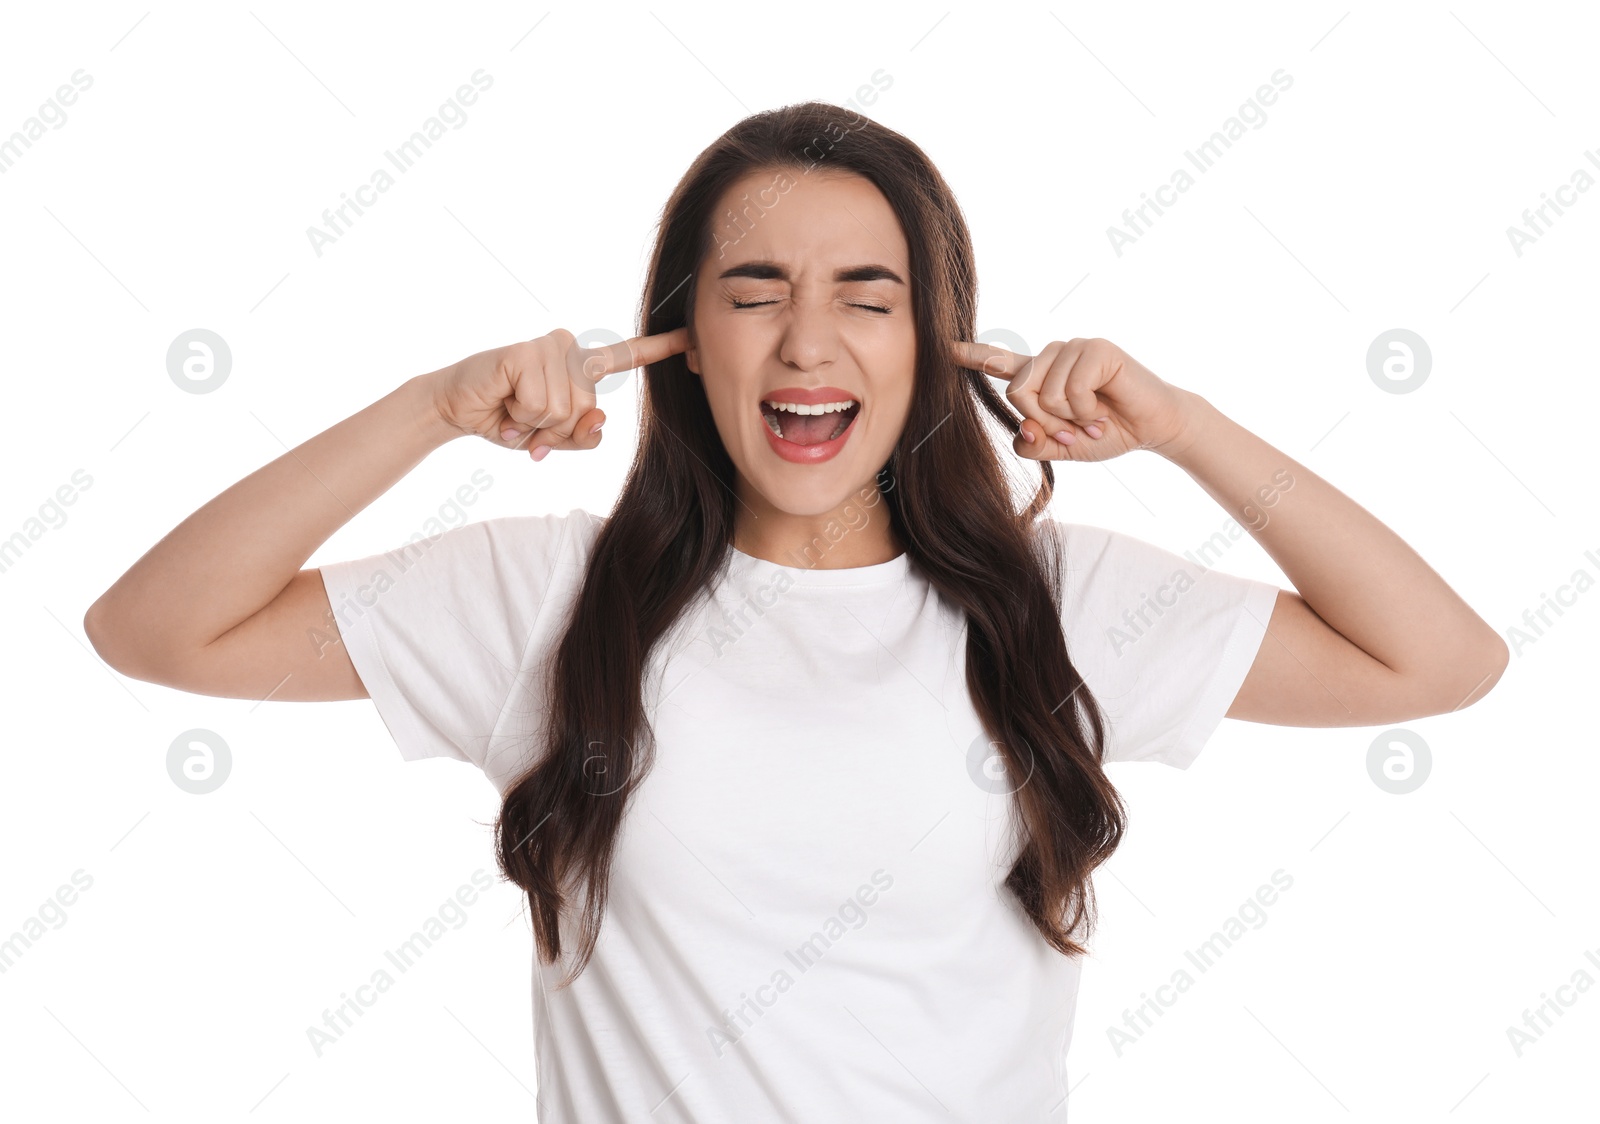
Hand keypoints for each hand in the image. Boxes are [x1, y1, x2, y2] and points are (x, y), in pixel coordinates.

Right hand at [429, 327, 688, 457]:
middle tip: (524, 419)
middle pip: (587, 410)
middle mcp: (569, 349)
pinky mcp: (526, 353)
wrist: (459, 410)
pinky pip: (541, 403)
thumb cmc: (508, 420)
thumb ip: (582, 435)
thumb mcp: (552, 438)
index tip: (690, 337)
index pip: (626, 357)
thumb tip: (601, 419)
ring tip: (513, 410)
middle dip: (554, 430)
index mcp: (581, 367)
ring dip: (534, 423)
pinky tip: (504, 401)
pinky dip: (520, 415)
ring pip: (565, 409)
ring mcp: (549, 347)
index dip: (659, 348)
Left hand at [953, 337, 1194, 461]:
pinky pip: (1071, 389)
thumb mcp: (1063, 447)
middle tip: (1076, 428)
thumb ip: (1035, 442)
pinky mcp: (1095, 348)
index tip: (945, 348)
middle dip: (1046, 422)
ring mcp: (1073, 348)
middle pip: (1017, 392)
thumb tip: (1021, 430)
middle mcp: (1052, 357)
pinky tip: (1104, 407)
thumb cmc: (1109, 432)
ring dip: (1070, 418)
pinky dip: (1087, 410)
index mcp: (1041, 376)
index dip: (973, 356)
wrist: (1153, 428)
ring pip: (1043, 393)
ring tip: (1094, 417)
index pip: (1000, 363)